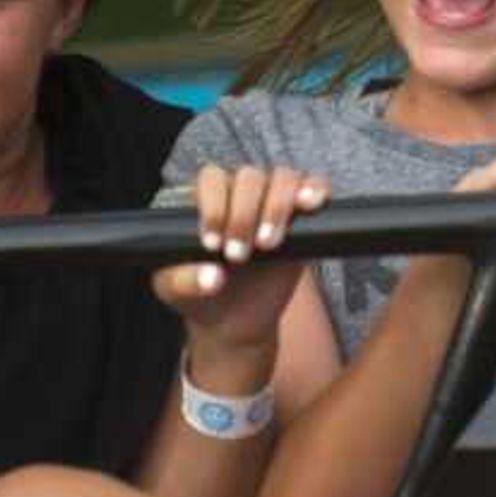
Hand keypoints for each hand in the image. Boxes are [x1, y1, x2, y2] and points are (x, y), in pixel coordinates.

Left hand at [151, 162, 326, 350]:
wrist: (234, 319)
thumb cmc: (199, 294)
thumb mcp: (179, 291)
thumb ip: (186, 282)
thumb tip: (212, 278)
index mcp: (204, 198)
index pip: (212, 180)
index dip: (214, 208)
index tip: (212, 245)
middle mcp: (240, 191)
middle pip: (249, 177)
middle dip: (244, 215)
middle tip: (238, 256)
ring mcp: (273, 199)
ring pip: (283, 177)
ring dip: (277, 207)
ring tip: (268, 245)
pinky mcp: (304, 215)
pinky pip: (315, 186)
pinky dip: (315, 190)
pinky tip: (309, 205)